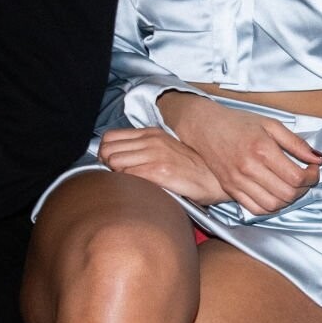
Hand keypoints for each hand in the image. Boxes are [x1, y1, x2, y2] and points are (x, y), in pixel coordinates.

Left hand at [97, 126, 223, 202]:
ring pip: (114, 163)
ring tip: (130, 183)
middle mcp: (151, 141)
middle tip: (118, 176)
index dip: (105, 152)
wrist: (215, 180)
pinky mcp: (159, 172)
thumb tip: (118, 159)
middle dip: (107, 165)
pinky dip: (127, 184)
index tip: (111, 164)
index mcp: (151, 134)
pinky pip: (127, 175)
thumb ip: (145, 149)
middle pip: (107, 150)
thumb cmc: (192, 169)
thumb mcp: (167, 149)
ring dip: (116, 175)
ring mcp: (155, 155)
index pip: (109, 137)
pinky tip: (138, 188)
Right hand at [158, 92, 321, 214]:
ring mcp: (237, 181)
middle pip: (287, 194)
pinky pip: (255, 209)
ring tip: (291, 187)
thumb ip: (296, 143)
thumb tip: (318, 158)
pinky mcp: (230, 189)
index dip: (312, 177)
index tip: (313, 169)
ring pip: (273, 205)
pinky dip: (270, 207)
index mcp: (262, 149)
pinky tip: (275, 195)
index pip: (297, 177)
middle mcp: (249, 168)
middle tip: (305, 178)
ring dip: (288, 200)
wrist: (204, 127)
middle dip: (304, 189)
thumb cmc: (239, 123)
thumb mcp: (271, 124)